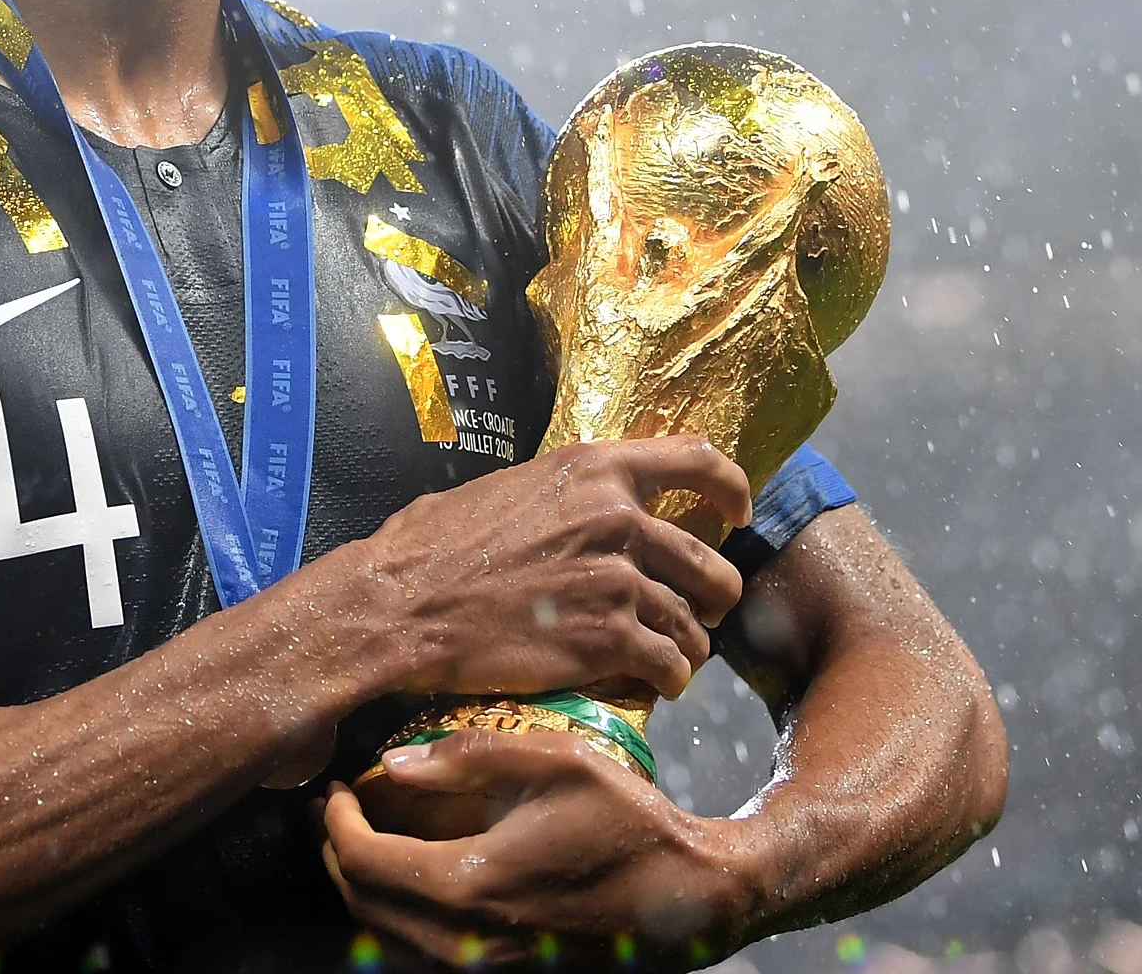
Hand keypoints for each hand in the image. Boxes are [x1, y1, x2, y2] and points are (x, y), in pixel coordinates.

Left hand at [321, 730, 761, 969]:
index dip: (337, 821)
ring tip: (367, 845)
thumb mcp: (558, 763)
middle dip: (339, 855)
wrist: (690, 899)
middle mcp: (466, 942)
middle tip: (340, 814)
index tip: (337, 790)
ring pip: (386, 941)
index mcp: (471, 884)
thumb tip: (395, 764)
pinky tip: (414, 884)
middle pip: (362, 907)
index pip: (363, 861)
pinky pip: (423, 958)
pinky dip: (400, 921)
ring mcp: (483, 971)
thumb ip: (471, 757)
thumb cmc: (628, 822)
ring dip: (365, 892)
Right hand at [350, 437, 751, 701]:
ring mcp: (617, 580)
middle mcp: (618, 518)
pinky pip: (670, 663)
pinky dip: (669, 677)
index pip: (700, 460)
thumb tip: (587, 500)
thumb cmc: (437, 547)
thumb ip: (567, 494)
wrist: (403, 606)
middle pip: (709, 562)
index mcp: (595, 470)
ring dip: (687, 644)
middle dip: (713, 596)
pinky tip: (655, 682)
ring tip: (670, 657)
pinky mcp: (607, 639)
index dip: (733, 488)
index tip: (738, 514)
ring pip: (693, 621)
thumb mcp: (511, 488)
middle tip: (698, 613)